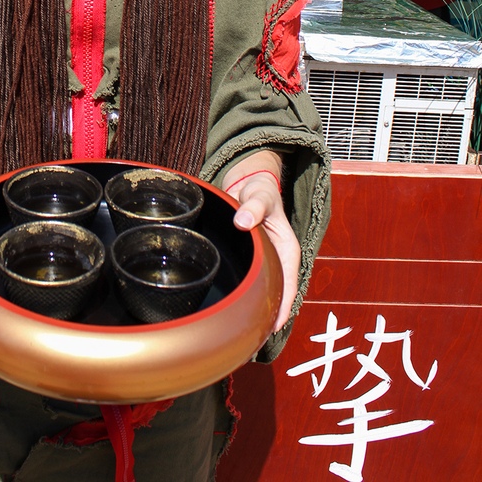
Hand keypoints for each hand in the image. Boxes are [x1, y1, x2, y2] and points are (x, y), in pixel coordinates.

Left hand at [223, 158, 299, 331]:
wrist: (251, 184)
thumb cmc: (260, 190)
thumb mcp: (260, 196)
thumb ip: (253, 207)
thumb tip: (243, 221)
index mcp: (287, 249)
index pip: (289, 284)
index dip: (284, 306)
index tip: (276, 326)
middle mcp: (278, 259)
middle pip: (277, 294)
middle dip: (269, 316)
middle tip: (253, 339)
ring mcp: (266, 261)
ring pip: (264, 291)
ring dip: (257, 309)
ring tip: (242, 335)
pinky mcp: (253, 260)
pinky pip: (252, 283)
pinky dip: (246, 296)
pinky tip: (234, 311)